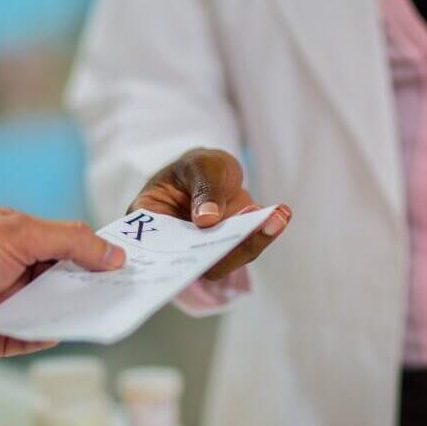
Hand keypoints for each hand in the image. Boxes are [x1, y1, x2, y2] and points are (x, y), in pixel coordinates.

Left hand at [0, 207, 125, 362]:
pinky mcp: (1, 337)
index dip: (95, 252)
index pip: (67, 244)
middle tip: (130, 288)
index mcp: (18, 238)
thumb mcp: (20, 234)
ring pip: (55, 310)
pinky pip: (36, 337)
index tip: (129, 261)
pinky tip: (72, 328)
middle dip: (93, 283)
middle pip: (66, 279)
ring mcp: (9, 304)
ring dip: (77, 309)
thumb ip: (70, 241)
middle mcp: (15, 271)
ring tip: (111, 309)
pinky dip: (52, 333)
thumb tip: (112, 253)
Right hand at [129, 148, 290, 279]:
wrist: (215, 173)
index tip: (197, 239)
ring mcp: (197, 252)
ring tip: (276, 216)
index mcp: (146, 220)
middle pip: (190, 259)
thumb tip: (206, 221)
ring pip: (221, 260)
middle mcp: (169, 244)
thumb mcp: (200, 166)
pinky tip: (280, 215)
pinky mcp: (222, 253)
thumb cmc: (198, 166)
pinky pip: (241, 250)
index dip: (169, 251)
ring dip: (251, 241)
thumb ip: (204, 189)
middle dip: (225, 246)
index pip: (151, 245)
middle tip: (254, 224)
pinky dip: (261, 234)